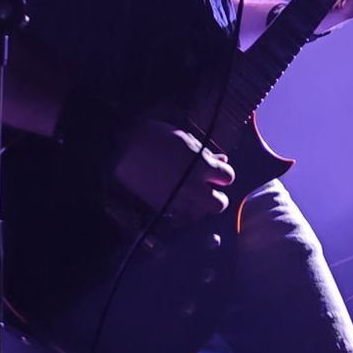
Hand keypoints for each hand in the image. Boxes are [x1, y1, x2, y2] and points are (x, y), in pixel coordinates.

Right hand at [111, 119, 232, 224]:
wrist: (124, 146)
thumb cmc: (154, 136)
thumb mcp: (186, 139)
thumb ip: (206, 153)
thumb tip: (220, 160)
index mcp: (201, 165)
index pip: (228, 177)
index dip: (222, 174)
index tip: (216, 173)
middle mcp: (192, 186)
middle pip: (220, 204)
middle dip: (217, 197)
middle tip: (209, 190)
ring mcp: (177, 199)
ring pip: (200, 214)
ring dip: (199, 205)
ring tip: (192, 194)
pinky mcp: (161, 206)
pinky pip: (180, 215)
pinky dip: (182, 209)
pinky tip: (177, 197)